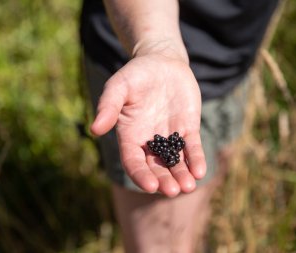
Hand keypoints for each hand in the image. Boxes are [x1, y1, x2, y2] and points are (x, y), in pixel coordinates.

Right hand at [91, 52, 205, 196]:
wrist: (162, 62)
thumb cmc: (136, 74)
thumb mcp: (119, 86)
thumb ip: (108, 106)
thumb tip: (95, 129)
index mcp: (130, 136)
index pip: (133, 162)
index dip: (141, 175)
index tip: (151, 186)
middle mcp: (149, 141)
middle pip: (156, 167)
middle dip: (164, 180)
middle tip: (173, 191)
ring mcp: (169, 137)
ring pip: (175, 162)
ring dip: (181, 175)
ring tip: (189, 186)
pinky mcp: (188, 129)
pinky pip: (192, 148)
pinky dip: (196, 159)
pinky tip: (200, 170)